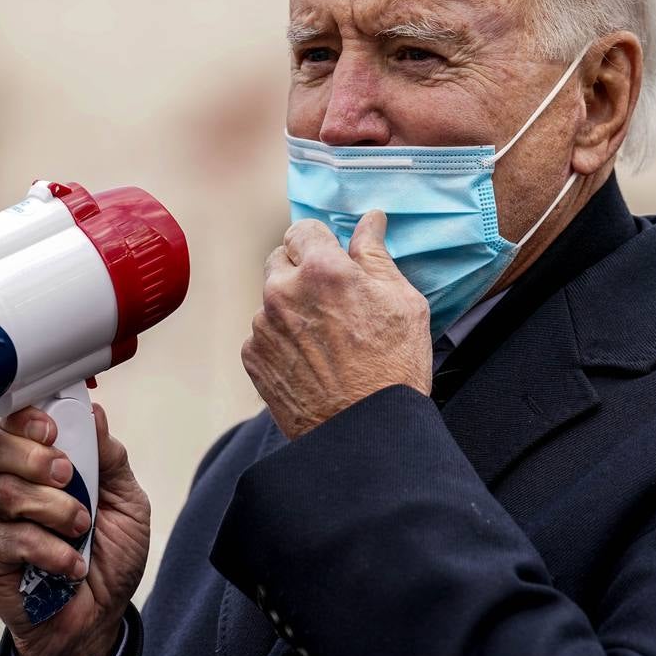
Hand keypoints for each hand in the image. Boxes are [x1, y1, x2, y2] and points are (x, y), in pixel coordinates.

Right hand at [0, 403, 149, 655]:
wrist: (98, 616)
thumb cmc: (107, 553)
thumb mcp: (126, 499)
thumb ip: (109, 456)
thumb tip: (94, 411)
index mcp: (29, 458)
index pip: (8, 418)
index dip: (25, 415)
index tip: (54, 427)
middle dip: (32, 454)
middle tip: (68, 474)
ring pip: (4, 491)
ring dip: (53, 507)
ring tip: (83, 526)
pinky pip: (10, 538)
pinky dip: (50, 549)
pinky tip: (73, 562)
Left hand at [242, 210, 432, 439]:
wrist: (365, 434)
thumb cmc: (393, 368)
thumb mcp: (403, 302)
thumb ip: (376, 255)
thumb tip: (369, 221)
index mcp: (321, 269)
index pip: (304, 229)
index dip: (321, 243)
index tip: (334, 259)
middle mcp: (283, 291)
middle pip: (281, 259)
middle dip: (302, 270)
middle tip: (332, 299)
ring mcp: (263, 326)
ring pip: (271, 299)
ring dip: (291, 307)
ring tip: (325, 340)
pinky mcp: (252, 357)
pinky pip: (263, 335)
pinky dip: (281, 340)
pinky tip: (310, 361)